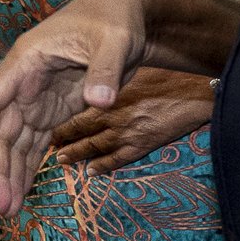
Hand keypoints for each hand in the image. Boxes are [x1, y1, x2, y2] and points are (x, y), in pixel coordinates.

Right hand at [0, 0, 151, 214]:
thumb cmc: (115, 19)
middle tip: (3, 208)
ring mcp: (36, 98)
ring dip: (11, 174)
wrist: (127, 16)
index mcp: (27, 60)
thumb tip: (101, 100)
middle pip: (1, 130)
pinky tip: (22, 193)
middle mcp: (23, 82)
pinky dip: (29, 167)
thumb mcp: (115, 40)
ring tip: (10, 211)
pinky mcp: (52, 109)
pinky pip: (35, 143)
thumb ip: (105, 69)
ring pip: (15, 141)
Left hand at [52, 72, 215, 171]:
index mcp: (110, 99)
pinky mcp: (142, 146)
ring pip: (95, 148)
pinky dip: (103, 166)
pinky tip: (92, 172)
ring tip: (62, 160)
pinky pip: (118, 160)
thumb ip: (110, 76)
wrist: (195, 93)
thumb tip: (89, 79)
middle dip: (63, 140)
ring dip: (77, 154)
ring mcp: (128, 135)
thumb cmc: (164, 75)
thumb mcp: (132, 69)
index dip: (60, 120)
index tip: (44, 123)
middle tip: (47, 145)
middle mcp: (115, 119)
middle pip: (81, 132)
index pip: (76, 113)